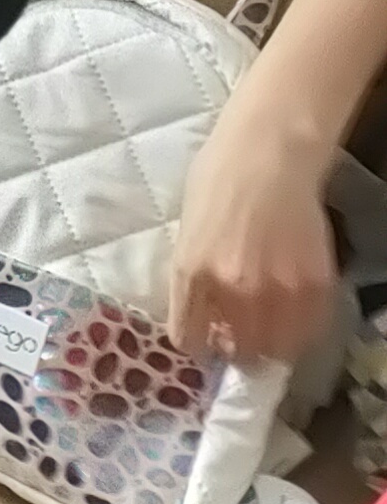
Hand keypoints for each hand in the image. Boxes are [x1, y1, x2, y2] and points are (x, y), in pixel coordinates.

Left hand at [170, 90, 342, 367]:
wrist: (268, 152)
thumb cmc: (219, 178)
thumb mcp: (187, 230)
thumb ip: (192, 274)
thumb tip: (200, 311)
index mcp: (191, 272)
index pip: (189, 338)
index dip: (198, 345)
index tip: (206, 341)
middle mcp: (232, 289)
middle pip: (238, 351)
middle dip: (238, 349)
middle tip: (242, 337)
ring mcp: (278, 290)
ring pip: (276, 350)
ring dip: (272, 345)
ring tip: (271, 329)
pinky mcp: (315, 285)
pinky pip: (310, 331)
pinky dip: (302, 331)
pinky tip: (294, 315)